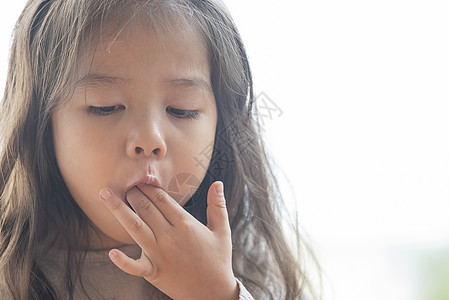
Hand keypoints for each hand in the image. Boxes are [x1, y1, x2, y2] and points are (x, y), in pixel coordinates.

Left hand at [99, 181, 238, 299]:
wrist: (213, 292)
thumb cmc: (219, 260)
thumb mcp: (222, 231)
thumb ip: (217, 205)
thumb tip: (217, 183)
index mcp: (185, 224)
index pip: (161, 199)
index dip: (149, 187)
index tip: (140, 178)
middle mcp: (169, 236)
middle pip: (145, 208)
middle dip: (133, 194)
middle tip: (125, 184)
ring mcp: (159, 254)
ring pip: (134, 227)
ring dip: (118, 210)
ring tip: (104, 194)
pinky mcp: (153, 271)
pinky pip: (134, 266)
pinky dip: (122, 261)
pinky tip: (112, 253)